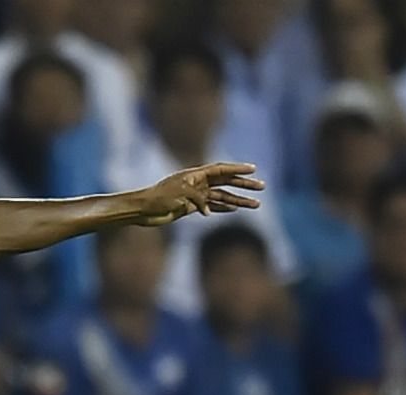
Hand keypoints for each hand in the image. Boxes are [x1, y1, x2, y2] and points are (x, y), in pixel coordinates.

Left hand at [132, 163, 264, 225]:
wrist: (143, 210)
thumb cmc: (159, 198)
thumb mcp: (180, 194)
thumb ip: (197, 200)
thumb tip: (209, 213)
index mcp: (195, 175)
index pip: (221, 169)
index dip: (237, 169)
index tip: (254, 169)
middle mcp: (197, 183)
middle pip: (226, 182)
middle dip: (244, 185)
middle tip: (262, 187)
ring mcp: (195, 195)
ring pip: (222, 196)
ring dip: (239, 200)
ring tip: (256, 204)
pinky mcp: (191, 207)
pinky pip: (212, 206)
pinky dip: (223, 208)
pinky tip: (236, 209)